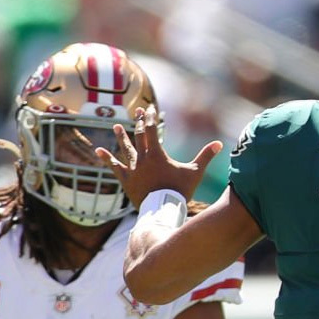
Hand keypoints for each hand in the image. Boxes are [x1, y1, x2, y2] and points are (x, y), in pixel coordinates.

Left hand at [96, 107, 222, 207]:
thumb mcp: (194, 172)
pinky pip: (115, 167)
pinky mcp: (126, 180)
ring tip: (115, 126)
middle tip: (138, 112)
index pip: (152, 130)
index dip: (150, 118)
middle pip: (139, 136)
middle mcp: (142, 159)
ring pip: (125, 149)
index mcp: (157, 154)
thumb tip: (219, 144)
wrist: (162, 210)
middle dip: (139, 123)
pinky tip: (98, 150)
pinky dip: (107, 158)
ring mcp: (132, 170)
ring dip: (121, 137)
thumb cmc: (180, 190)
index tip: (149, 109)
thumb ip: (205, 156)